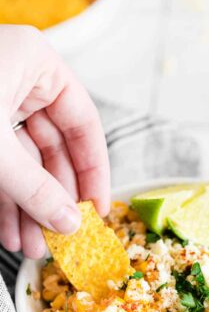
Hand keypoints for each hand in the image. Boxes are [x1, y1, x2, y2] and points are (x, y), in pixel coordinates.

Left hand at [0, 25, 109, 258]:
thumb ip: (35, 189)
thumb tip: (68, 222)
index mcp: (37, 65)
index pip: (84, 124)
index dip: (94, 171)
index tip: (97, 209)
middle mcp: (19, 80)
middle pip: (53, 151)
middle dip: (52, 200)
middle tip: (61, 236)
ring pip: (24, 164)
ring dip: (27, 208)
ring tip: (32, 245)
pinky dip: (3, 200)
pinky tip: (7, 231)